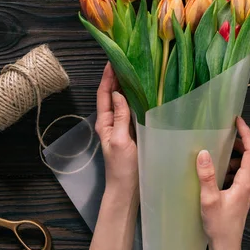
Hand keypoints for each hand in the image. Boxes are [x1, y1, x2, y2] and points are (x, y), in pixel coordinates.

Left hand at [87, 63, 138, 249]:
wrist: (127, 190)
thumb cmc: (122, 168)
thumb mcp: (120, 141)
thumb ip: (119, 118)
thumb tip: (118, 94)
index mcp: (104, 123)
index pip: (104, 94)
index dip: (108, 77)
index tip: (113, 59)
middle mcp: (111, 122)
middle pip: (112, 95)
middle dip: (117, 77)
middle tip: (127, 59)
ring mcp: (121, 128)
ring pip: (122, 102)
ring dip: (126, 87)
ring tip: (136, 70)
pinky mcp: (131, 133)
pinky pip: (132, 112)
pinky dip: (136, 100)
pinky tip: (145, 93)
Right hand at [196, 116, 249, 249]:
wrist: (226, 246)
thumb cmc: (219, 225)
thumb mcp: (209, 199)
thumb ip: (207, 176)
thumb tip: (203, 153)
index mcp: (246, 182)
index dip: (247, 134)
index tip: (238, 121)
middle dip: (245, 141)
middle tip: (230, 132)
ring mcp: (248, 190)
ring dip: (239, 153)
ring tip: (222, 149)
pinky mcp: (242, 195)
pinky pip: (243, 174)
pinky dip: (235, 165)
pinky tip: (219, 169)